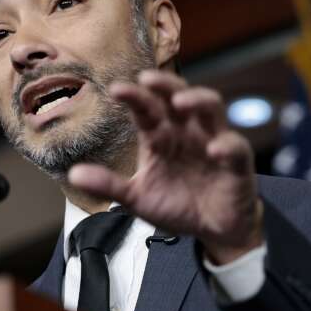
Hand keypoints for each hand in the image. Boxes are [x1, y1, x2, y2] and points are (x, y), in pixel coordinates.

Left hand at [68, 69, 263, 263]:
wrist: (213, 231)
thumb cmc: (178, 206)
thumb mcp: (137, 199)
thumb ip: (109, 185)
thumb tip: (74, 174)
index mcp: (162, 137)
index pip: (147, 109)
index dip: (134, 97)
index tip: (116, 90)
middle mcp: (187, 132)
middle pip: (179, 95)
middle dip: (165, 84)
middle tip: (148, 79)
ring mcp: (213, 142)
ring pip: (212, 108)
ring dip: (198, 100)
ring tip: (181, 103)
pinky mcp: (236, 162)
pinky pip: (235, 147)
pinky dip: (226, 146)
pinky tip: (213, 150)